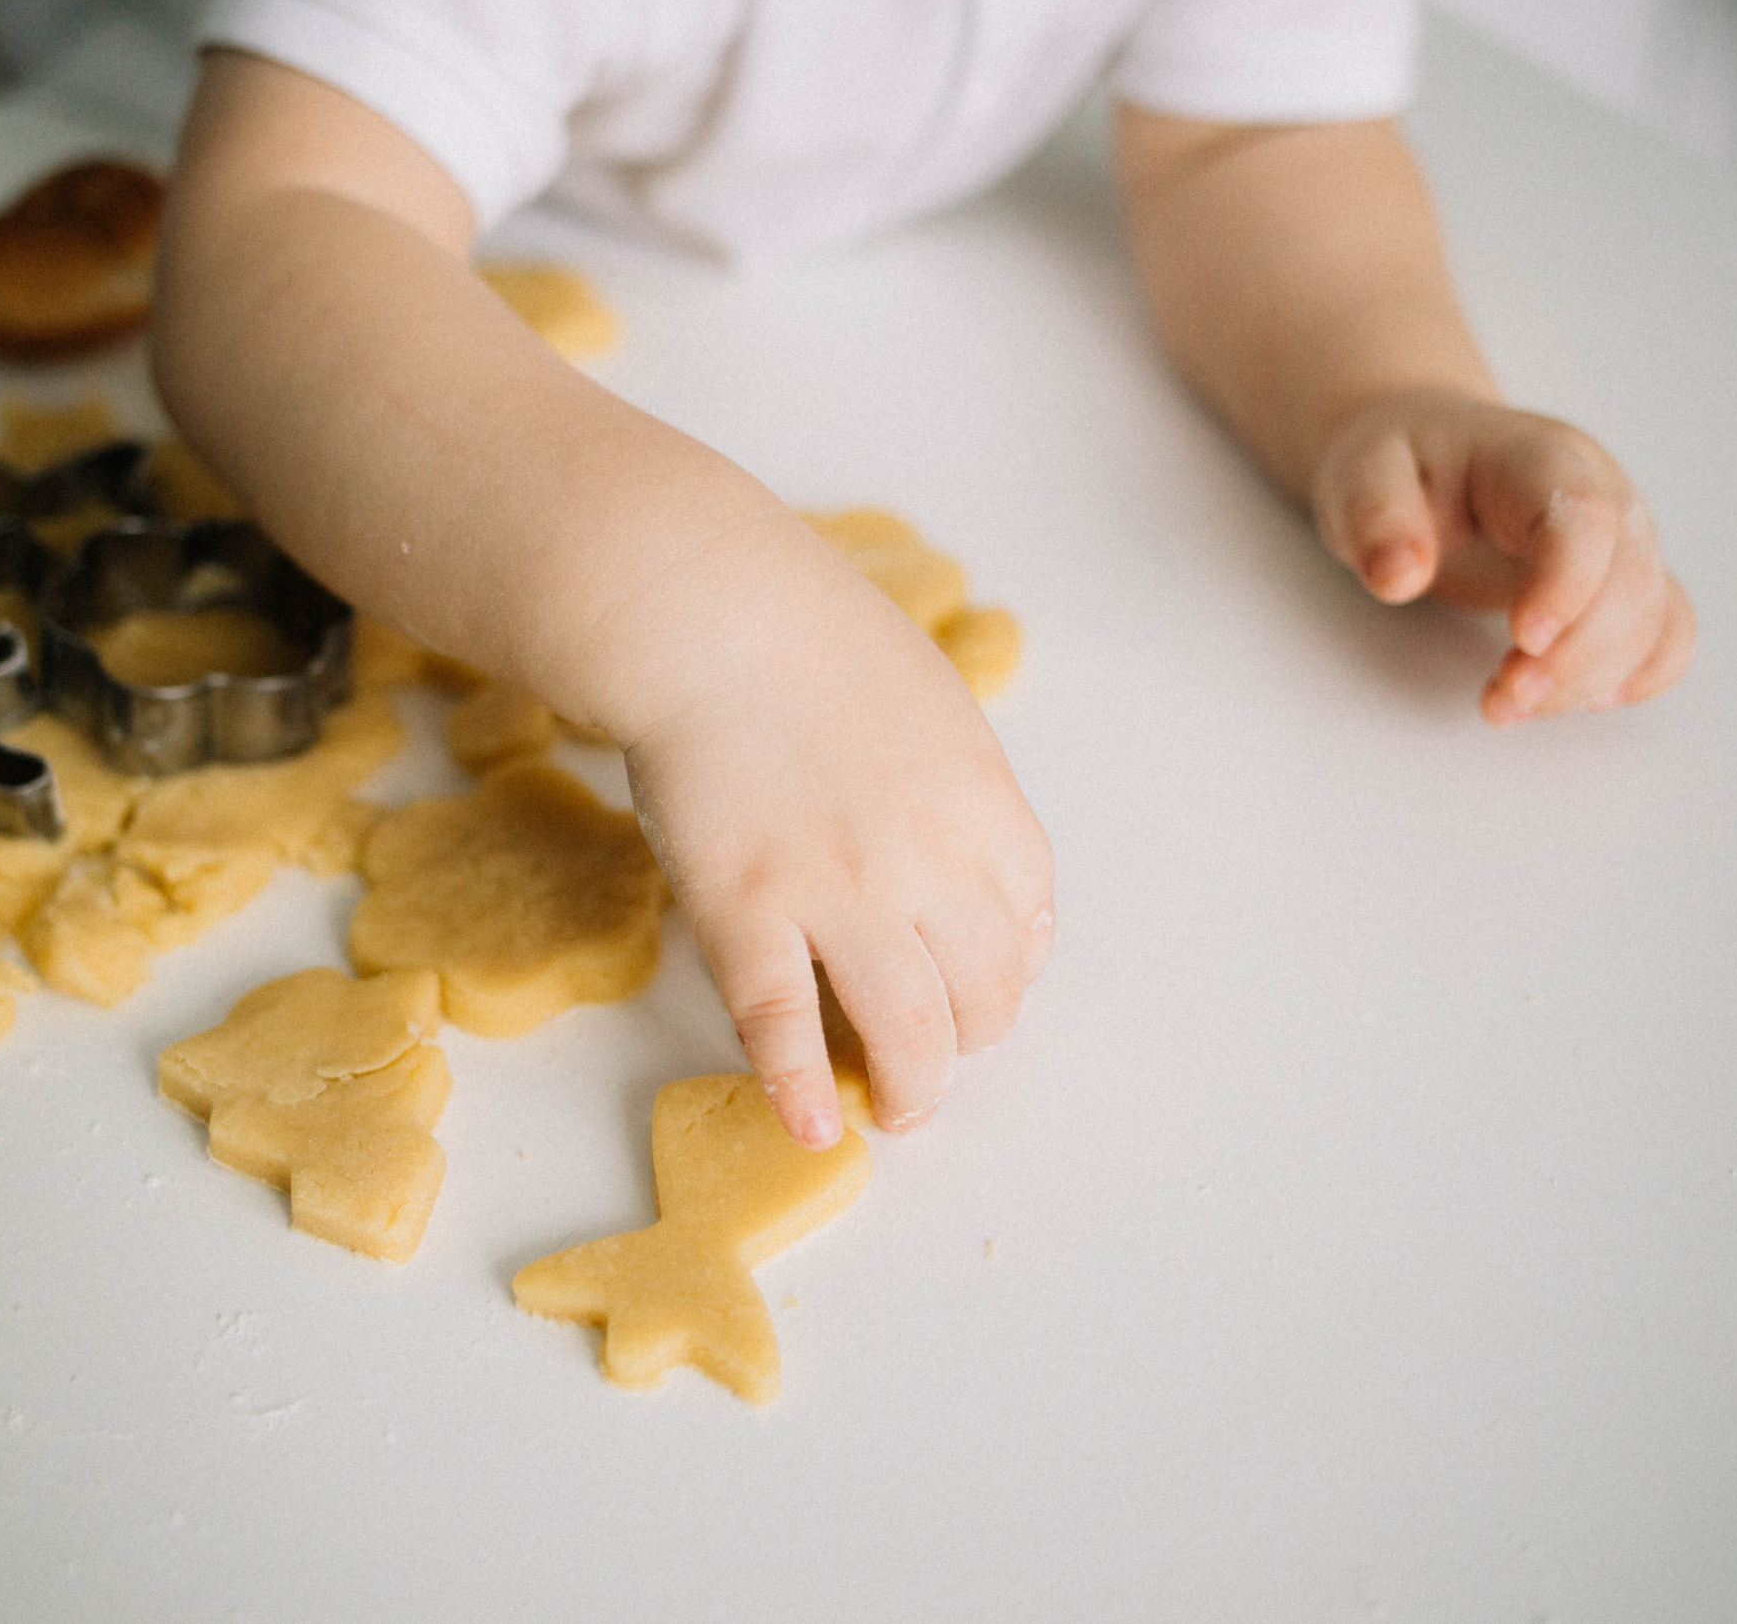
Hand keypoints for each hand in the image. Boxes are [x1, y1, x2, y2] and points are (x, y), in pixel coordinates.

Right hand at [607, 520, 1053, 1149]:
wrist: (708, 612)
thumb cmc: (809, 637)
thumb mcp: (931, 703)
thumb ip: (955, 790)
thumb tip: (957, 861)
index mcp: (984, 804)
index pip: (1028, 928)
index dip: (1007, 973)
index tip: (980, 990)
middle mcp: (930, 862)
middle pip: (981, 996)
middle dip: (967, 1042)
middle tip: (937, 1059)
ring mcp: (838, 893)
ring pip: (904, 1031)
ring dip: (911, 1089)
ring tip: (897, 1111)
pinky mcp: (746, 913)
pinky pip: (783, 1027)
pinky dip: (800, 1088)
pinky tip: (812, 1124)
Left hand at [1309, 389, 1695, 723]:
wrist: (1428, 455)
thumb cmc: (1400, 467)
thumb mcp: (1361, 476)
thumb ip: (1376, 518)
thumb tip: (1398, 577)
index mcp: (1537, 457)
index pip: (1584, 514)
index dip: (1568, 582)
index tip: (1523, 639)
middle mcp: (1601, 491)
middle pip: (1629, 576)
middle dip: (1576, 653)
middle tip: (1502, 698)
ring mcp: (1620, 538)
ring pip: (1650, 614)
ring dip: (1591, 677)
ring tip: (1505, 704)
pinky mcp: (1622, 581)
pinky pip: (1667, 630)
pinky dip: (1639, 674)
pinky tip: (1583, 702)